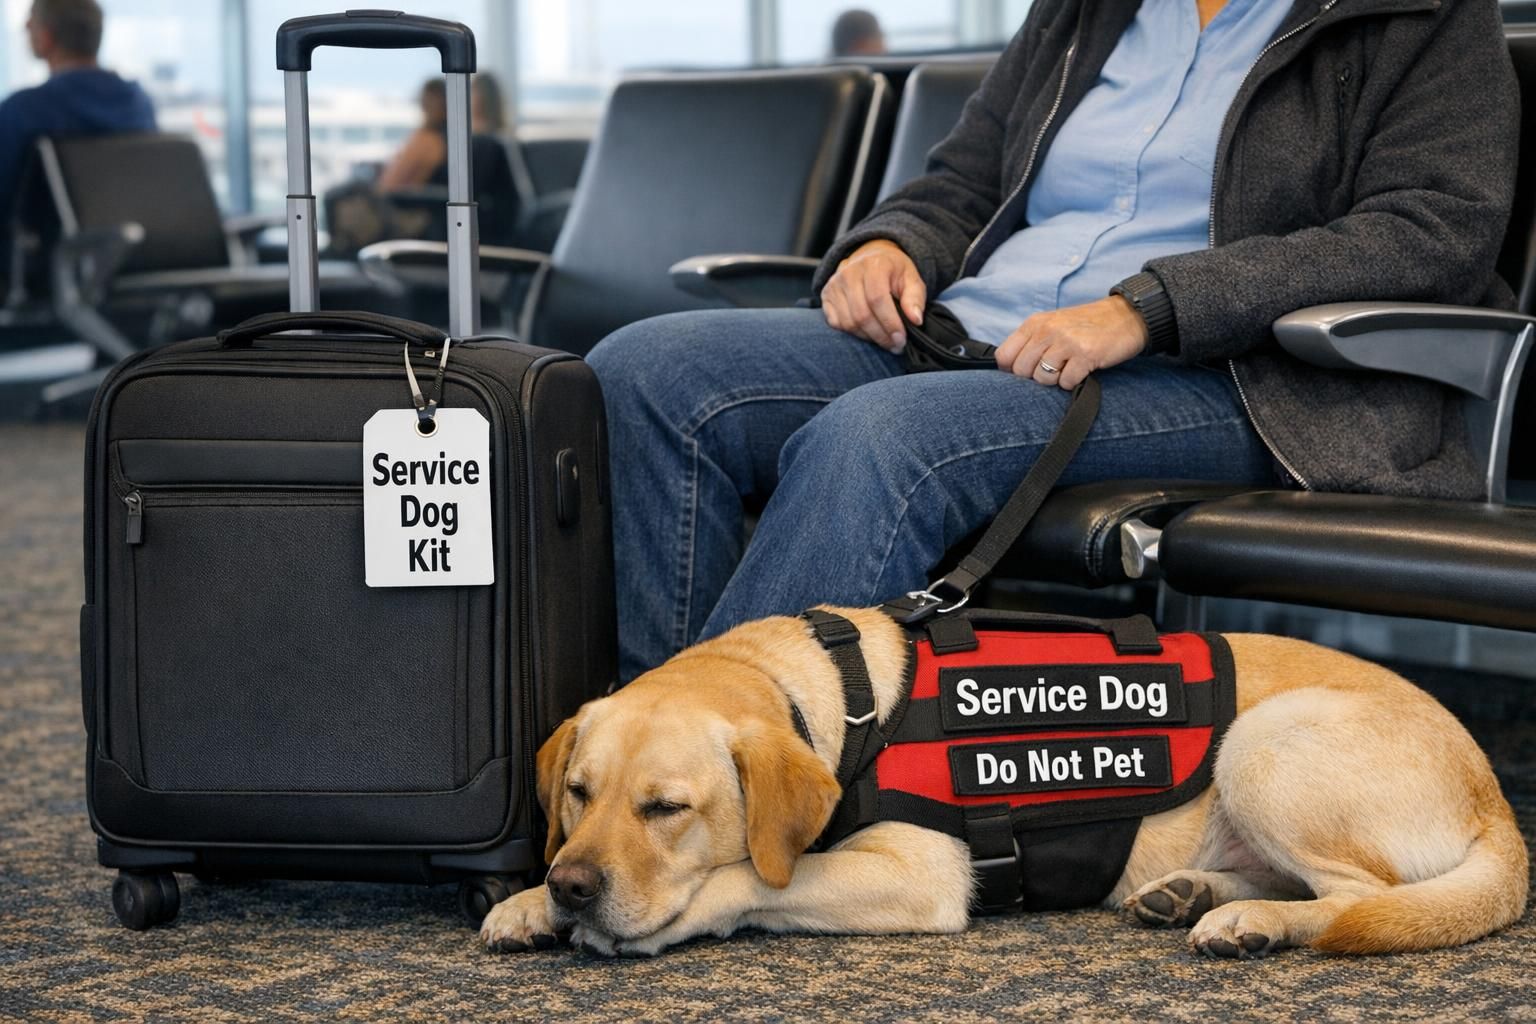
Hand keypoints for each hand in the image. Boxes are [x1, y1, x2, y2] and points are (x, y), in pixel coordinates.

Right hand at [821, 239, 927, 352]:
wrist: (870, 258)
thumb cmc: (893, 272)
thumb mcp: (911, 278)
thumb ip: (915, 298)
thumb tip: (915, 319)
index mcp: (874, 265)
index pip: (877, 299)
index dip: (890, 323)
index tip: (901, 338)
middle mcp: (849, 272)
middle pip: (862, 314)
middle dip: (880, 336)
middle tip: (895, 345)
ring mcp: (835, 285)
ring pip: (849, 322)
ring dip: (868, 337)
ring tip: (883, 340)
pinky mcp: (826, 296)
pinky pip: (836, 323)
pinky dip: (853, 333)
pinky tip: (868, 332)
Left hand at [994, 296, 1148, 389]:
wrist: (1127, 316)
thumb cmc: (1087, 324)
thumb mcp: (1053, 324)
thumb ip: (1031, 342)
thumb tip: (1009, 369)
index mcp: (1035, 323)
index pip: (1004, 355)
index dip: (1011, 370)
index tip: (1026, 371)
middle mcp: (1047, 330)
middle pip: (1021, 370)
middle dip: (1035, 377)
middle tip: (1055, 369)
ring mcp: (1066, 342)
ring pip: (1042, 378)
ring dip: (1056, 380)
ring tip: (1069, 367)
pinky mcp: (1085, 354)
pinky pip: (1067, 382)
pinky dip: (1074, 382)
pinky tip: (1082, 369)